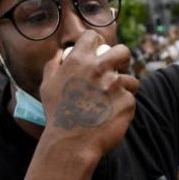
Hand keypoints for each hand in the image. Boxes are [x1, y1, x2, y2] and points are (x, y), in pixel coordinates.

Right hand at [39, 30, 136, 161]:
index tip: (97, 53)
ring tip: (112, 101)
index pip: (93, 36)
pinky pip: (130, 99)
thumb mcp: (47, 85)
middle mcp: (99, 68)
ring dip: (124, 88)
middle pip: (122, 51)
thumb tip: (62, 53)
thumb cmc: (57, 114)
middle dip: (121, 59)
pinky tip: (111, 116)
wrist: (71, 142)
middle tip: (117, 70)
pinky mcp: (128, 101)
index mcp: (79, 60)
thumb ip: (55, 64)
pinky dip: (123, 107)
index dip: (95, 44)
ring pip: (131, 79)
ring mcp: (116, 84)